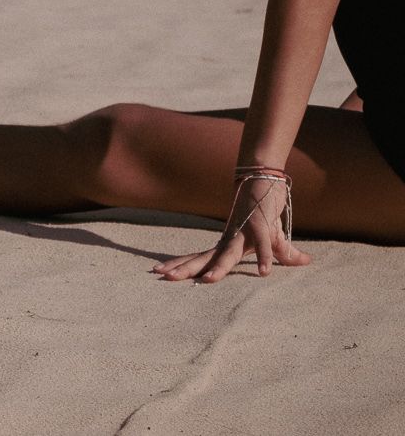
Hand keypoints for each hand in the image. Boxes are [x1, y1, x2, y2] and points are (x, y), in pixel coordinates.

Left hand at [154, 175, 309, 283]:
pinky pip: (264, 244)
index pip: (200, 258)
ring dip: (219, 267)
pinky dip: (265, 257)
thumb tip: (304, 261)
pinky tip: (265, 273)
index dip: (182, 265)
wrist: (263, 180)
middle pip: (205, 257)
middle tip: (162, 276)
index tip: (159, 272)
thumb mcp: (274, 239)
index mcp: (227, 244)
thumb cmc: (264, 211)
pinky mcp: (263, 225)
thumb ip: (280, 253)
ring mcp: (244, 232)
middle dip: (184, 268)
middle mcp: (230, 238)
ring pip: (229, 253)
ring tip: (206, 281)